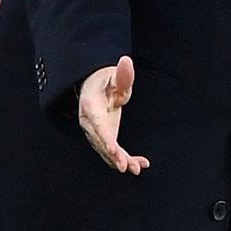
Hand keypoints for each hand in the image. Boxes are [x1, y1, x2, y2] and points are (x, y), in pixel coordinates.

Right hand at [78, 55, 149, 174]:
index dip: (105, 138)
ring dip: (120, 161)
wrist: (94, 87)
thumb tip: (126, 61)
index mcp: (90, 106)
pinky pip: (112, 151)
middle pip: (100, 141)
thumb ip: (123, 74)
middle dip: (112, 155)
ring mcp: (96, 131)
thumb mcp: (115, 77)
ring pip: (106, 149)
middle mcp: (90, 122)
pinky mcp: (104, 137)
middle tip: (124, 166)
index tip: (113, 150)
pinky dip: (125, 159)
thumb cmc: (106, 82)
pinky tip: (140, 164)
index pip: (98, 125)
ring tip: (136, 168)